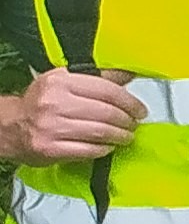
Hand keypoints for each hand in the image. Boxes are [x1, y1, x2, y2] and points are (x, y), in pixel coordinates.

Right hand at [3, 69, 143, 163]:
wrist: (10, 125)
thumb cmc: (42, 103)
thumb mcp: (66, 81)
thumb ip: (99, 77)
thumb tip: (131, 73)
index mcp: (61, 82)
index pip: (108, 90)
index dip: (130, 102)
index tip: (140, 109)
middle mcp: (54, 102)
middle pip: (107, 113)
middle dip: (127, 121)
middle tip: (134, 124)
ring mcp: (51, 127)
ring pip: (100, 132)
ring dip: (120, 136)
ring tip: (125, 136)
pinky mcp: (49, 148)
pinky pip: (89, 150)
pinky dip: (104, 149)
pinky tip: (108, 146)